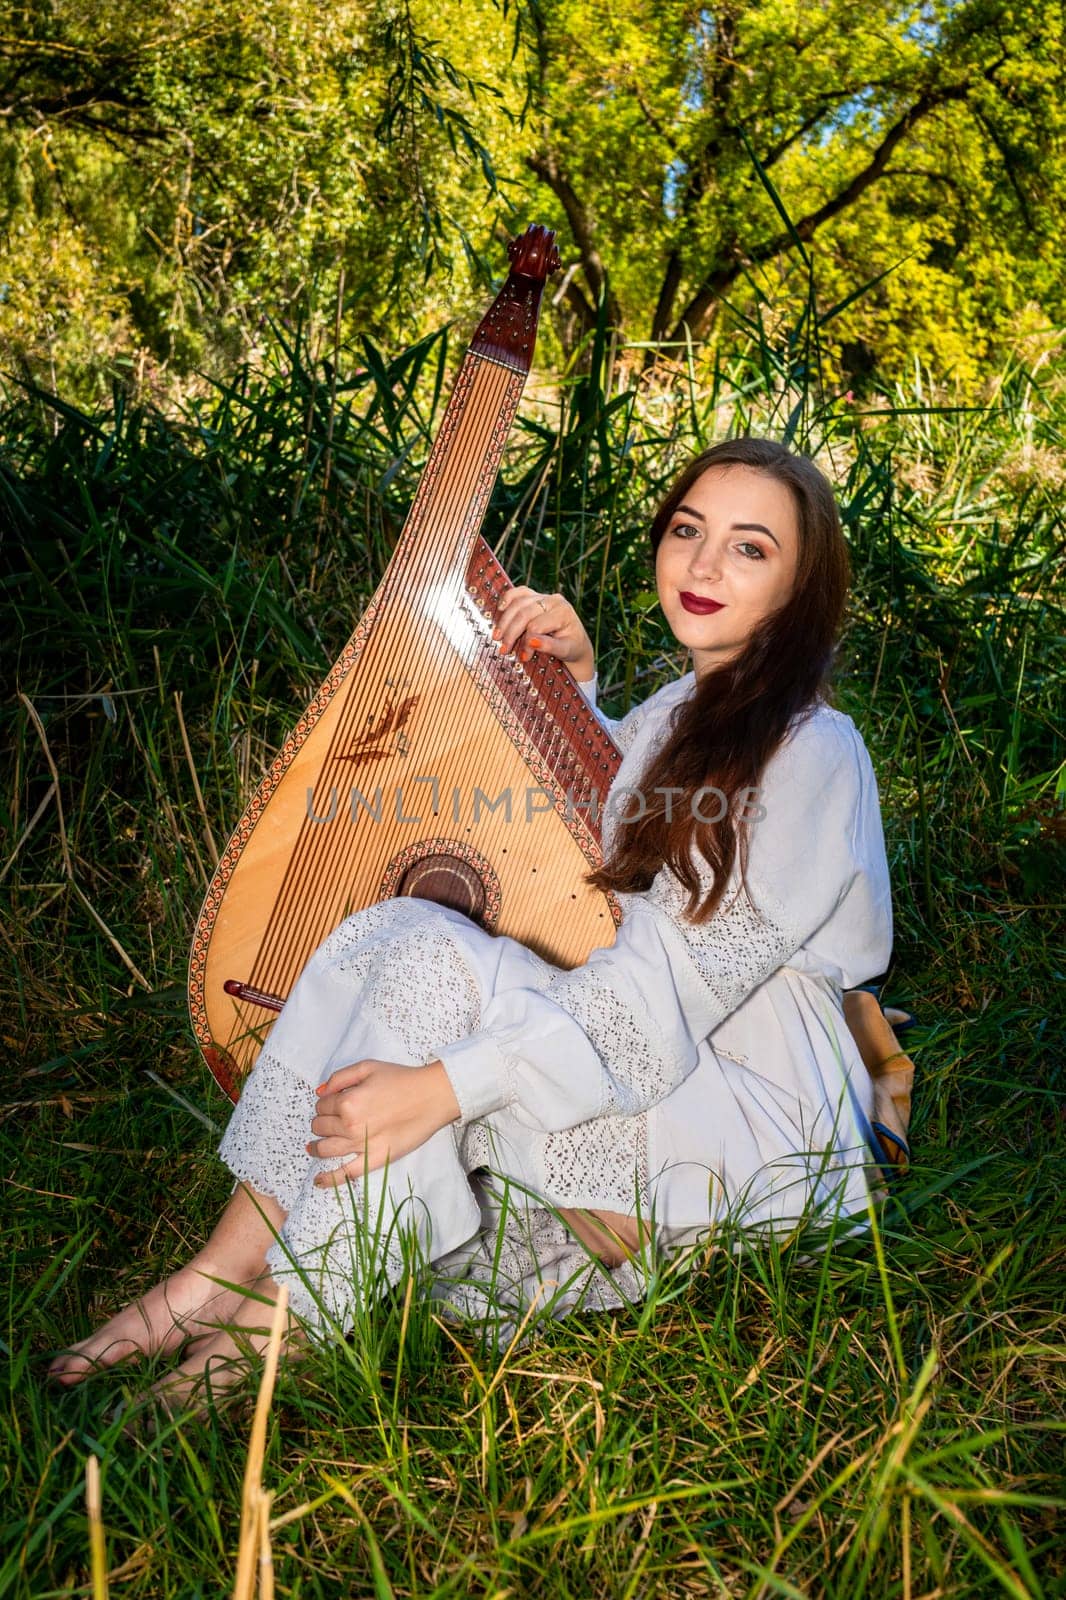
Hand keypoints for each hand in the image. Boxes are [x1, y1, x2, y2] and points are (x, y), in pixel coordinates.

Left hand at [308, 1059, 459, 1186]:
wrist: (431, 1096)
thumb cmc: (402, 1079)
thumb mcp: (368, 1067)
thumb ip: (339, 1077)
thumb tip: (320, 1092)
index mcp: (347, 1101)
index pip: (321, 1106)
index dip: (325, 1103)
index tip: (334, 1103)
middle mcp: (350, 1124)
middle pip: (320, 1127)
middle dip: (321, 1122)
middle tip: (332, 1120)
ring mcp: (361, 1144)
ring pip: (326, 1149)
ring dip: (316, 1147)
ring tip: (314, 1147)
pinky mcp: (374, 1159)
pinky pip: (346, 1173)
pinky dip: (329, 1179)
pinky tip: (319, 1181)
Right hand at [492, 586, 594, 681]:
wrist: (576, 643)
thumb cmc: (571, 648)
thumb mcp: (565, 651)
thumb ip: (549, 646)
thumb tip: (531, 641)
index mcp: (563, 612)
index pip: (536, 626)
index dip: (526, 642)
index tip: (524, 657)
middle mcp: (554, 600)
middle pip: (524, 613)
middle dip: (511, 632)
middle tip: (504, 649)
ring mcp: (544, 596)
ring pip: (518, 603)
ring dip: (505, 620)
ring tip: (497, 636)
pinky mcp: (536, 596)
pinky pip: (519, 592)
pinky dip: (508, 598)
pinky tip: (500, 609)